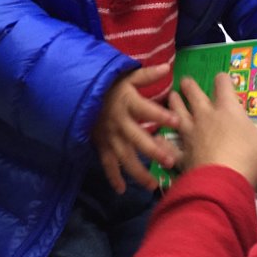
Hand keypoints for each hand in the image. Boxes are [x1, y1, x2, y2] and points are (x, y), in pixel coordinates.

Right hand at [92, 64, 180, 194]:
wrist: (79, 92)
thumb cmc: (110, 85)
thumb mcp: (127, 76)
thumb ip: (147, 75)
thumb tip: (167, 67)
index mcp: (128, 102)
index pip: (147, 109)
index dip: (161, 115)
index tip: (177, 121)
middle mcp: (120, 122)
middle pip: (137, 138)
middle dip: (153, 151)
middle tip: (170, 161)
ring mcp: (109, 136)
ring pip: (124, 156)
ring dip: (137, 171)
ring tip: (152, 184)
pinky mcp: (101, 145)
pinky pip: (106, 163)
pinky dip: (112, 177)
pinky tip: (122, 189)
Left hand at [169, 73, 256, 190]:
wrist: (222, 185)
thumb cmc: (250, 158)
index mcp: (227, 110)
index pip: (224, 85)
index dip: (224, 79)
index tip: (223, 77)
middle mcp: (205, 117)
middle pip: (193, 95)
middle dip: (189, 86)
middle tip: (185, 80)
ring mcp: (190, 136)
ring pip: (177, 113)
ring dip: (173, 104)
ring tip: (170, 97)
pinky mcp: (182, 155)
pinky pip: (169, 146)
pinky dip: (163, 142)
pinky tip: (158, 140)